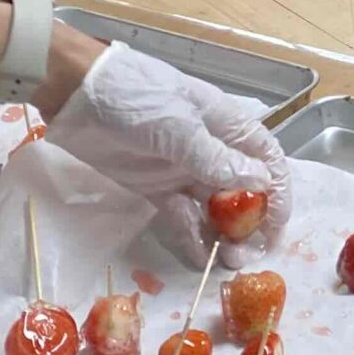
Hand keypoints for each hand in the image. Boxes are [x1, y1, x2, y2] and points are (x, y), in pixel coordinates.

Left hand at [45, 43, 293, 268]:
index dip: (278, 193)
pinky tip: (197, 257)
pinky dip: (191, 236)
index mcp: (225, 125)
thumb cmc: (135, 97)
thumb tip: (261, 183)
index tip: (276, 229)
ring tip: (225, 261)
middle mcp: (210, 149)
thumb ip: (217, 159)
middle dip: (251, 223)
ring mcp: (182, 169)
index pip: (266, 159)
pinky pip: (180, 216)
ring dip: (223, 234)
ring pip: (214, 208)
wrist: (75, 93)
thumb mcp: (179, 127)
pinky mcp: (154, 187)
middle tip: (244, 256)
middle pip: (244, 191)